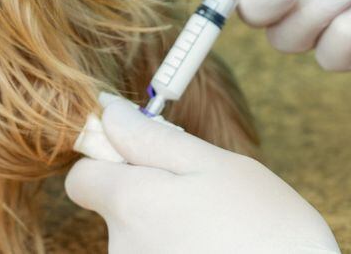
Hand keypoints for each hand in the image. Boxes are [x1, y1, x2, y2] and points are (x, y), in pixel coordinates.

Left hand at [66, 102, 337, 253]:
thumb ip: (152, 138)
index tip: (148, 159)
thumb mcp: (217, 166)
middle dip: (151, 198)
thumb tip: (107, 111)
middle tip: (205, 199)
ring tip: (220, 234)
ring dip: (171, 230)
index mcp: (130, 203)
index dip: (111, 161)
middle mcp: (121, 248)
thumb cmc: (268, 230)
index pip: (82, 178)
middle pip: (117, 210)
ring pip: (142, 239)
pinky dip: (182, 253)